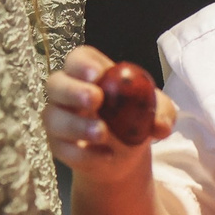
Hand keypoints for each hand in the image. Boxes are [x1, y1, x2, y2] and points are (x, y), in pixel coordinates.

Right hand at [45, 45, 174, 178]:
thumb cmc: (135, 118)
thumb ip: (161, 112)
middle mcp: (67, 92)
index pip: (78, 59)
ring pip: (52, 117)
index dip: (83, 64)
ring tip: (103, 133)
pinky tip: (105, 156)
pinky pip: (61, 148)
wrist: (125, 154)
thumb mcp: (156, 111)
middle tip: (95, 100)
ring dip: (77, 125)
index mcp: (90, 73)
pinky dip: (83, 153)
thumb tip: (161, 126)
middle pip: (55, 84)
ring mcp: (59, 119)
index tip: (98, 75)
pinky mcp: (58, 145)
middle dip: (73, 91)